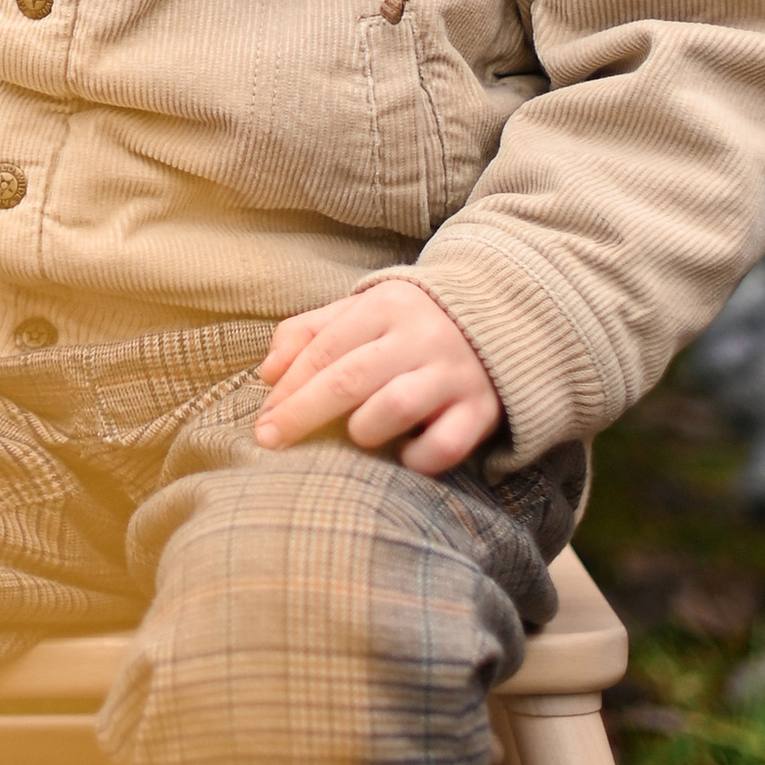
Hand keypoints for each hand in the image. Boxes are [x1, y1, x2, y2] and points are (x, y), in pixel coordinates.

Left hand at [253, 279, 501, 477]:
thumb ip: (309, 332)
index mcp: (386, 306)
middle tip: (270, 441)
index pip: (324, 349)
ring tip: (355, 437)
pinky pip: (446, 444)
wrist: (501, 318)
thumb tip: (266, 372)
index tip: (263, 420)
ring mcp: (454, 373)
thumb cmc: (409, 325)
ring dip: (363, 429)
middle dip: (302, 413)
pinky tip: (404, 458)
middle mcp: (421, 336)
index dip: (288, 388)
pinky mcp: (482, 409)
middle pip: (349, 378)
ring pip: (396, 406)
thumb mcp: (361, 311)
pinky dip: (418, 458)